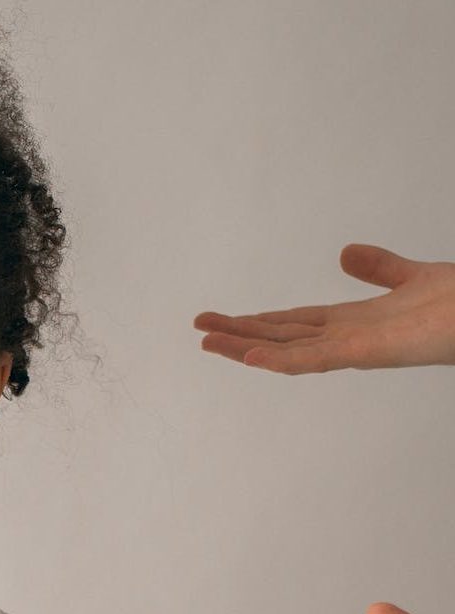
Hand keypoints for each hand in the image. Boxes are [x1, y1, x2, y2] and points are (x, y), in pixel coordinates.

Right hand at [193, 244, 454, 373]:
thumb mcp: (413, 276)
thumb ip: (379, 268)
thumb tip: (345, 254)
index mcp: (355, 323)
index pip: (293, 323)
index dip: (257, 321)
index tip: (225, 319)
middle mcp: (348, 339)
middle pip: (280, 336)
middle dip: (238, 334)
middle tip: (199, 329)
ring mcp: (354, 349)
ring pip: (286, 350)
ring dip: (244, 348)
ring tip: (207, 342)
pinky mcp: (366, 352)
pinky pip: (314, 359)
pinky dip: (279, 359)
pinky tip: (249, 355)